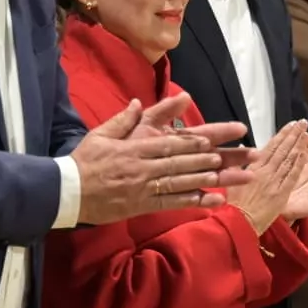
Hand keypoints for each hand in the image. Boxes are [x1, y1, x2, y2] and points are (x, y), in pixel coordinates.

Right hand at [74, 97, 257, 223]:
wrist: (67, 192)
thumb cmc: (85, 162)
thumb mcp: (102, 134)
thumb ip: (123, 119)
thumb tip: (139, 101)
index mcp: (137, 148)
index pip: (171, 144)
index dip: (195, 143)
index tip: (216, 140)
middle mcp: (145, 168)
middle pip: (184, 162)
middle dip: (214, 159)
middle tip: (240, 156)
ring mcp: (145, 188)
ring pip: (183, 183)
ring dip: (211, 180)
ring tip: (236, 177)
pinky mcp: (143, 205)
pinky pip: (173, 203)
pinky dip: (195, 202)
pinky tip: (216, 201)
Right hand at [226, 121, 307, 233]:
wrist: (239, 223)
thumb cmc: (234, 205)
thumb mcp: (231, 180)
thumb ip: (237, 164)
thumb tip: (241, 149)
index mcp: (253, 167)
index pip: (271, 146)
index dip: (282, 134)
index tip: (291, 124)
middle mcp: (265, 171)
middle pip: (282, 149)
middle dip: (294, 134)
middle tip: (303, 122)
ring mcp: (275, 181)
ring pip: (289, 159)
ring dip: (299, 144)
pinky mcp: (282, 193)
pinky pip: (292, 175)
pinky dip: (299, 163)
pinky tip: (306, 153)